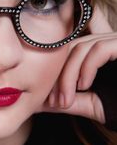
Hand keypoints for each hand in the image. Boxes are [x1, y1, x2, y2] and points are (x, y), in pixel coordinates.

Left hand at [43, 5, 116, 123]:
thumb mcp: (91, 103)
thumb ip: (69, 99)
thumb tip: (38, 102)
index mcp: (98, 53)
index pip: (68, 52)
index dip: (55, 73)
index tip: (49, 100)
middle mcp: (108, 41)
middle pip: (71, 48)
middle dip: (58, 76)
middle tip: (54, 101)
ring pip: (82, 47)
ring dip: (68, 76)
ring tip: (66, 99)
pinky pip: (100, 49)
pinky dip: (87, 67)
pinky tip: (83, 86)